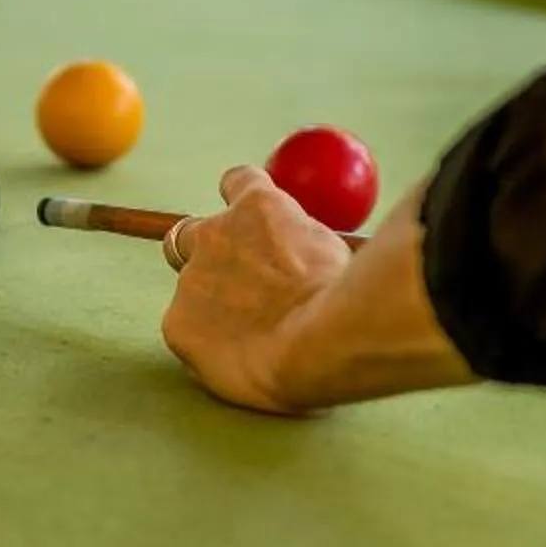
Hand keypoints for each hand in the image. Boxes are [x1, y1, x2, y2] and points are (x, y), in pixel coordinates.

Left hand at [162, 172, 477, 413]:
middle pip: (191, 232)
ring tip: (254, 338)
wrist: (325, 341)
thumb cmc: (352, 296)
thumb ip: (331, 241)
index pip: (238, 184)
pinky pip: (187, 333)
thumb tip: (366, 239)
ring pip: (190, 287)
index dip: (244, 206)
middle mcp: (216, 232)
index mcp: (258, 206)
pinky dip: (210, 347)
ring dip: (214, 307)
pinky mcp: (179, 325)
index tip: (253, 224)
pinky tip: (244, 363)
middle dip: (207, 255)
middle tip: (236, 287)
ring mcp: (193, 279)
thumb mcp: (350, 250)